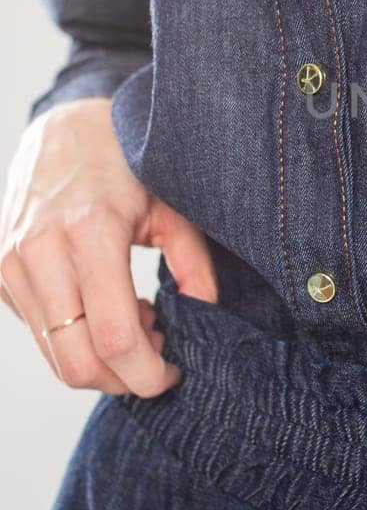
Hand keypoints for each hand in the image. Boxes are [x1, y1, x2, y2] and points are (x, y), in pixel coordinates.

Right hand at [0, 97, 216, 395]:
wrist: (63, 128)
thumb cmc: (127, 164)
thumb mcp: (174, 208)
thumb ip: (194, 267)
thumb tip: (203, 317)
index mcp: (90, 232)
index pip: (115, 337)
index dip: (148, 373)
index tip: (174, 371)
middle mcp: (41, 251)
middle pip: (77, 363)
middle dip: (121, 381)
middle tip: (156, 357)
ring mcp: (12, 263)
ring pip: (54, 355)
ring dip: (99, 361)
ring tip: (136, 322)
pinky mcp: (0, 273)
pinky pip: (40, 333)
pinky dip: (76, 338)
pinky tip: (104, 306)